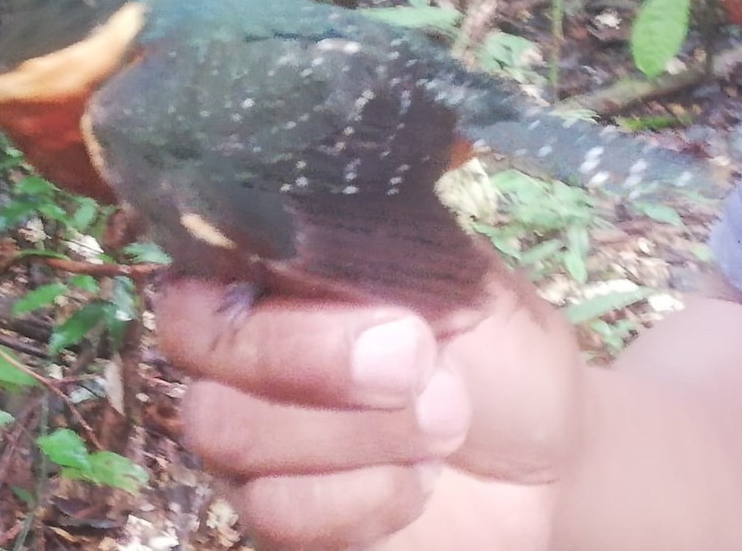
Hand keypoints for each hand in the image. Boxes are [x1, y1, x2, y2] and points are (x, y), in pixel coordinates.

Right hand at [156, 266, 583, 549]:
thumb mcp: (448, 273)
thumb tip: (307, 226)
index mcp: (266, 272)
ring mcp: (246, 435)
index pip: (198, 257)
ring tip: (442, 420)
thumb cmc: (492, 347)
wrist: (547, 457)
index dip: (262, 281)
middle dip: (314, 355)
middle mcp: (235, 350)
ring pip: (228, 431)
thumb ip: (368, 245)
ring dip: (357, 430)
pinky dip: (368, 496)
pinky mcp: (274, 515)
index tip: (368, 298)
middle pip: (195, 343)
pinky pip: (276, 510)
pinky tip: (419, 478)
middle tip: (418, 357)